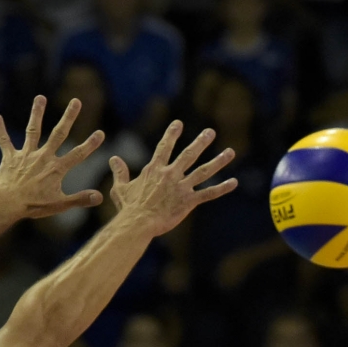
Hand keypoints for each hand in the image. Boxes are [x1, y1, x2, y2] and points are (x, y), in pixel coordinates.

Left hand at [0, 95, 107, 218]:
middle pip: (58, 134)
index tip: (100, 133)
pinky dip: (0, 130)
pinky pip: (4, 141)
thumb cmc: (34, 206)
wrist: (8, 204)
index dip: (90, 144)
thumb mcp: (60, 204)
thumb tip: (100, 197)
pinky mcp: (10, 158)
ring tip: (40, 97)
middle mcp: (43, 157)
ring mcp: (26, 155)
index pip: (78, 154)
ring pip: (33, 130)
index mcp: (56, 168)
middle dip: (69, 117)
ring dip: (37, 113)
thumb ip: (80, 199)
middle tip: (76, 101)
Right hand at [107, 120, 237, 237]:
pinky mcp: (189, 202)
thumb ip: (119, 172)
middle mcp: (170, 174)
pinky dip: (222, 188)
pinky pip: (208, 194)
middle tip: (211, 132)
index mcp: (154, 170)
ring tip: (231, 152)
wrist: (138, 223)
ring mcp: (181, 187)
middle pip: (189, 154)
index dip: (171, 134)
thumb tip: (113, 159)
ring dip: (218, 161)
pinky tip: (234, 182)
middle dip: (201, 142)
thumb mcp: (121, 188)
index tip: (179, 123)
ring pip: (203, 171)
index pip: (164, 147)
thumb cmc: (128, 208)